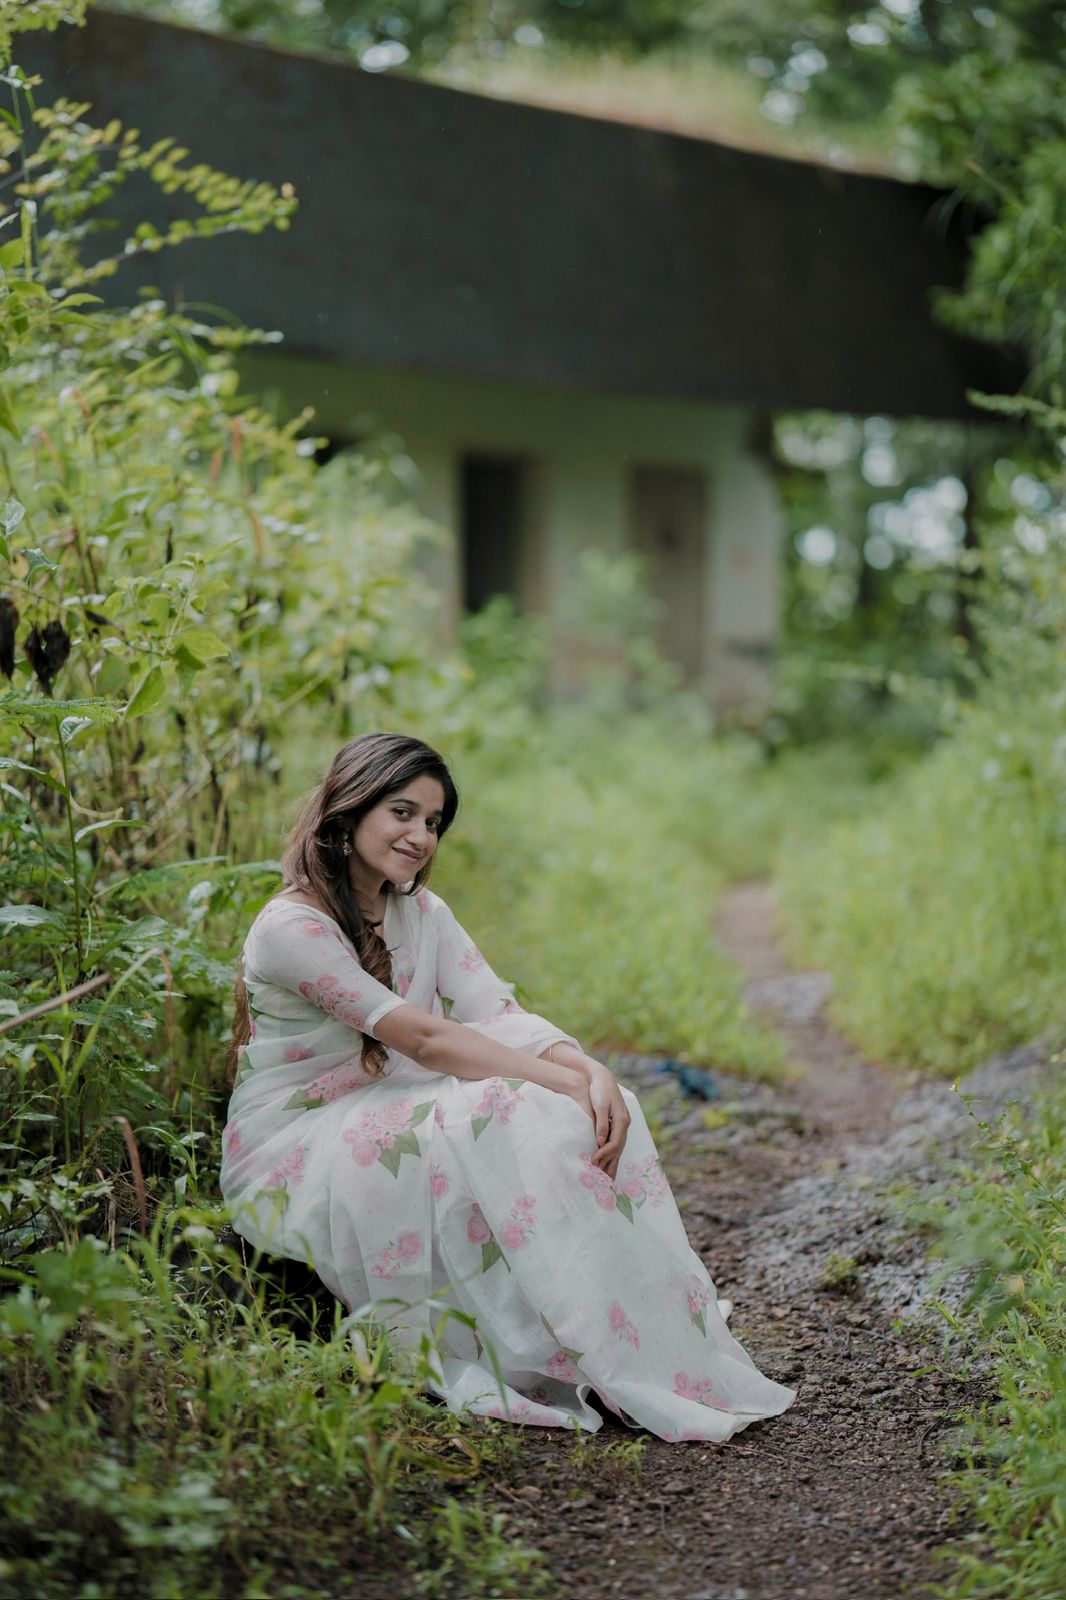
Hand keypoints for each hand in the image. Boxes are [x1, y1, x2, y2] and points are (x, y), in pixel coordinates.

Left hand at [586, 1064, 630, 1179]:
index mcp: (622, 1120)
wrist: (603, 1078)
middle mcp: (625, 1124)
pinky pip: (617, 1143)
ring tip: (607, 1179)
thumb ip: (601, 1124)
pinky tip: (609, 1164)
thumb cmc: (600, 1090)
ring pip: (619, 1148)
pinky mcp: (618, 1125)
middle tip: (598, 1176)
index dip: (604, 1154)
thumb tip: (600, 1142)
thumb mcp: (600, 1106)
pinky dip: (613, 1155)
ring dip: (613, 1163)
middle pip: (618, 1149)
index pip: (615, 1143)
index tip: (592, 1161)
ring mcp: (623, 1125)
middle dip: (608, 1162)